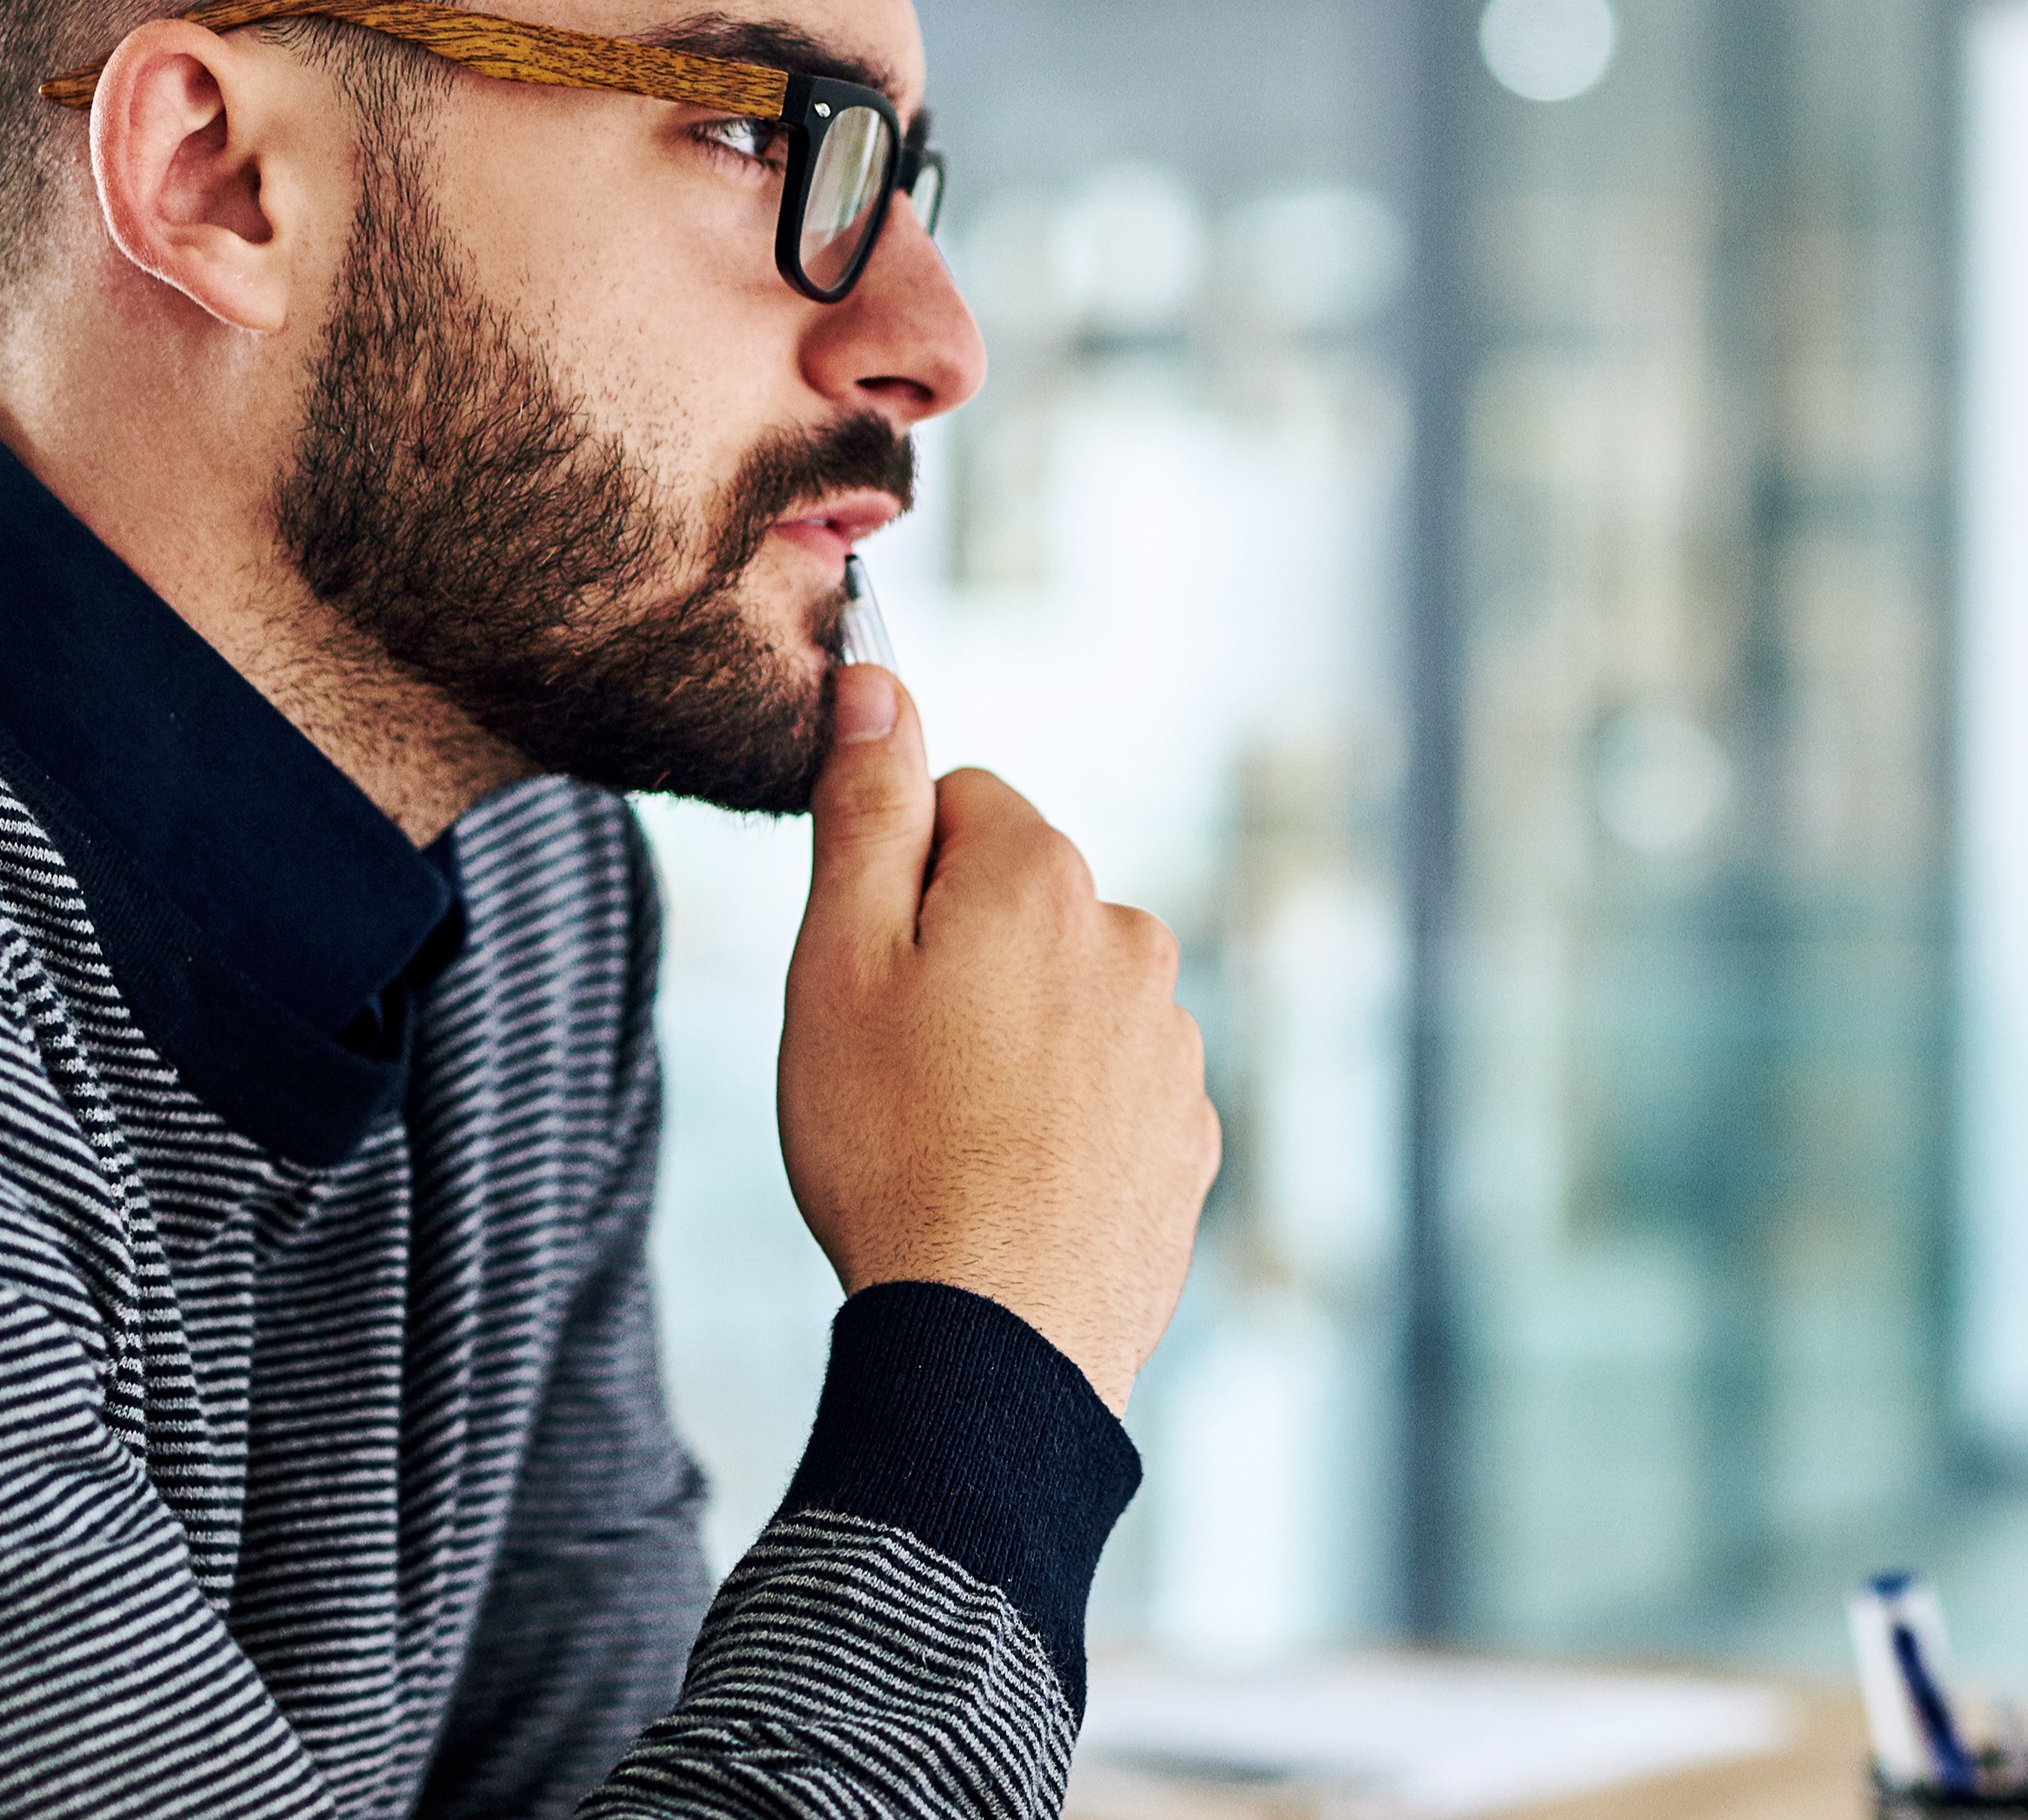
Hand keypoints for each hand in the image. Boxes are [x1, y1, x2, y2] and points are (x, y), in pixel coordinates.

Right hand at [780, 664, 1215, 1410]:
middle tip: (896, 1060)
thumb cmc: (891, 1148)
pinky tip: (1007, 1184)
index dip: (896, 872)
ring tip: (951, 1137)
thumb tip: (878, 684)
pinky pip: (1109, 1092)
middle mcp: (1134, 943)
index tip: (867, 960)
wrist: (992, 1342)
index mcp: (1043, 880)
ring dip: (1014, 1040)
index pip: (963, 802)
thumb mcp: (838, 961)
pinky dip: (1061, 1121)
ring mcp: (1173, 1048)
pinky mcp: (1189, 1141)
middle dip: (960, 956)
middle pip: (1021, 902)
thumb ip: (865, 810)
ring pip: (1068, 1000)